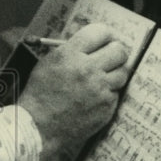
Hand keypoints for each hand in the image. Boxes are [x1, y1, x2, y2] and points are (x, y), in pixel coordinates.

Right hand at [17, 22, 129, 147]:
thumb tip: (92, 44)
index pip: (100, 32)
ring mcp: (99, 90)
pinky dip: (107, 94)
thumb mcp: (48, 64)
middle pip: (119, 50)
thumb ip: (71, 51)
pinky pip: (116, 94)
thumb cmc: (39, 95)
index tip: (105, 40)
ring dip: (114, 74)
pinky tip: (93, 98)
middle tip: (110, 58)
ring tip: (101, 80)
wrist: (37, 127)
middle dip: (115, 52)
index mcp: (70, 54)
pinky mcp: (106, 107)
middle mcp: (88, 69)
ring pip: (123, 72)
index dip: (104, 35)